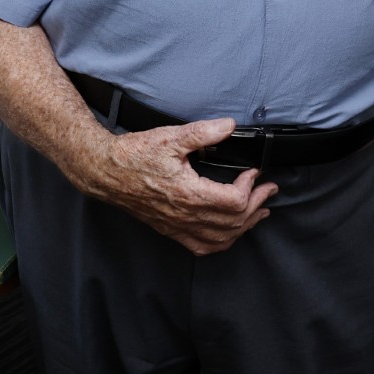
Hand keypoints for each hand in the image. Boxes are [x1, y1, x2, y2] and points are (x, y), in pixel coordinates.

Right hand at [75, 118, 275, 255]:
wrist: (105, 172)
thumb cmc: (133, 155)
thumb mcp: (170, 137)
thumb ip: (203, 132)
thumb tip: (229, 126)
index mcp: (188, 194)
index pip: (234, 201)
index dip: (251, 186)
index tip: (254, 171)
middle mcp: (185, 216)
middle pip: (234, 222)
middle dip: (257, 205)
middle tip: (268, 190)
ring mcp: (178, 226)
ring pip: (222, 238)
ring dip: (245, 226)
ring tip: (259, 213)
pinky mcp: (170, 230)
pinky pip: (203, 247)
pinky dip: (223, 242)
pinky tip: (230, 233)